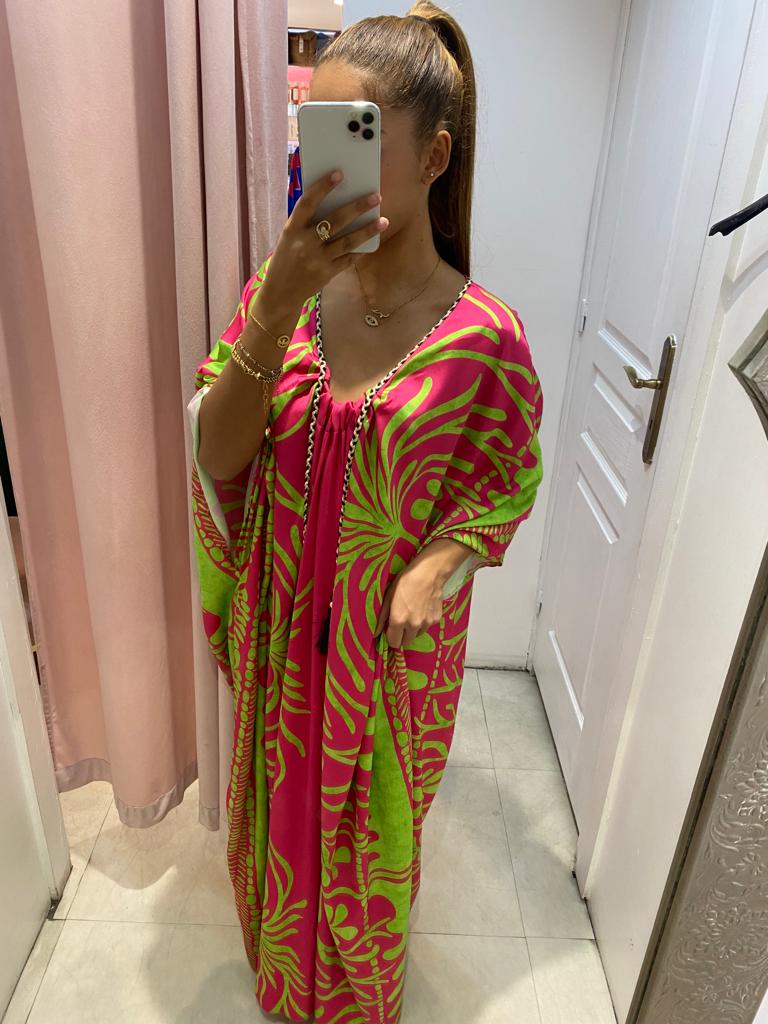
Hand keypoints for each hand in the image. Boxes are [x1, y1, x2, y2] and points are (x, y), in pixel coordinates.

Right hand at [260, 170, 388, 310]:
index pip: (308, 203)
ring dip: (367, 230)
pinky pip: (348, 259)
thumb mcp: (289, 238)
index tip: (339, 173)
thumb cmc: (286, 258)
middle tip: (376, 196)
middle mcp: (305, 243)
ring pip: (347, 241)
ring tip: (383, 221)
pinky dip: (360, 249)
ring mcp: (317, 260)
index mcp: (292, 229)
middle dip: (357, 207)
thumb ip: (307, 223)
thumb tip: (337, 203)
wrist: (279, 293)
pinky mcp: (327, 274)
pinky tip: (372, 241)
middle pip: (335, 220)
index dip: (322, 187)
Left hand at [373, 562, 444, 649]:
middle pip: (406, 642)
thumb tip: (376, 633)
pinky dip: (423, 621)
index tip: (390, 630)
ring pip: (417, 634)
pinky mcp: (436, 619)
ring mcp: (426, 623)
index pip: (393, 643)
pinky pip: (427, 626)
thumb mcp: (388, 596)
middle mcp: (413, 625)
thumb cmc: (405, 581)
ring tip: (413, 612)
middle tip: (401, 622)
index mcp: (399, 620)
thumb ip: (381, 617)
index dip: (390, 637)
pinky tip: (422, 608)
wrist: (430, 572)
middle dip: (402, 635)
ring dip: (413, 629)